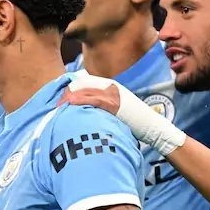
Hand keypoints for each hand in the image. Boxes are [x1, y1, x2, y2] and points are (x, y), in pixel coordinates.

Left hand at [63, 76, 186, 154]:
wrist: (151, 127)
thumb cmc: (132, 122)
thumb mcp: (115, 110)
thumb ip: (101, 107)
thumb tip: (84, 111)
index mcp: (110, 87)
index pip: (84, 83)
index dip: (70, 90)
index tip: (61, 101)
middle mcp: (111, 87)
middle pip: (82, 84)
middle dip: (67, 94)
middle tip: (57, 106)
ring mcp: (114, 94)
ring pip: (85, 90)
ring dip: (70, 98)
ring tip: (59, 107)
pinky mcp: (116, 103)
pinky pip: (95, 100)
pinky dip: (81, 101)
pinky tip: (71, 104)